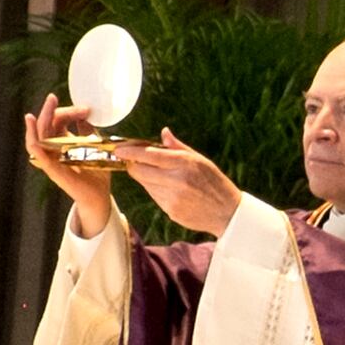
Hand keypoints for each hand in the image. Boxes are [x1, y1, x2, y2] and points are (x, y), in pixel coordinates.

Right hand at [24, 94, 111, 237]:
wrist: (100, 197)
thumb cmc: (96, 173)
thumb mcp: (94, 146)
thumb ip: (87, 131)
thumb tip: (85, 115)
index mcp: (60, 144)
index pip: (57, 122)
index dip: (68, 111)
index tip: (86, 110)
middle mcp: (53, 152)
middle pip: (45, 127)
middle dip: (48, 111)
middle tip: (52, 97)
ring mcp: (52, 162)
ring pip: (37, 141)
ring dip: (37, 125)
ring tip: (38, 111)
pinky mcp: (55, 173)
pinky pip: (41, 159)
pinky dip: (36, 148)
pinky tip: (35, 138)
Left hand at [116, 128, 241, 236]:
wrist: (226, 211)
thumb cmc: (213, 181)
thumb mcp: (199, 159)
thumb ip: (178, 147)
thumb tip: (163, 132)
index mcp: (183, 163)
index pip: (148, 155)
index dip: (130, 152)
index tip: (118, 150)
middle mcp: (176, 181)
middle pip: (139, 172)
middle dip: (133, 165)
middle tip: (134, 161)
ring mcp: (172, 198)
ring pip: (145, 185)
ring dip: (146, 178)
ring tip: (162, 176)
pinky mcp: (171, 211)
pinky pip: (155, 197)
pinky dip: (157, 191)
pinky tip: (171, 190)